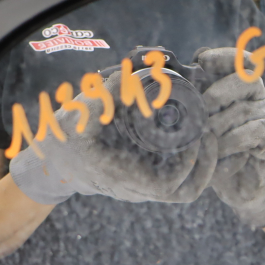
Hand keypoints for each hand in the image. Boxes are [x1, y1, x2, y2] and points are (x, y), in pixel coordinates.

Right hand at [9, 69, 216, 204]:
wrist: (53, 158)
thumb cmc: (65, 137)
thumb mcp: (80, 114)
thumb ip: (106, 94)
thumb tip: (133, 74)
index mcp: (122, 177)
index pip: (170, 186)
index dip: (192, 165)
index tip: (199, 135)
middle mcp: (135, 189)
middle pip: (185, 190)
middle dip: (205, 164)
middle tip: (211, 131)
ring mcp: (141, 188)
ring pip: (184, 188)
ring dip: (201, 164)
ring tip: (207, 133)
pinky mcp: (144, 182)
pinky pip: (177, 180)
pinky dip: (191, 163)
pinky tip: (195, 137)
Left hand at [193, 46, 264, 227]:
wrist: (240, 186)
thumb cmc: (217, 151)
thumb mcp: (201, 124)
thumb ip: (193, 101)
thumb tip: (169, 80)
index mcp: (241, 87)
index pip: (239, 60)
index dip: (223, 57)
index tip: (201, 62)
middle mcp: (259, 97)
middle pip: (246, 78)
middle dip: (218, 92)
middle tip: (199, 111)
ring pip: (244, 109)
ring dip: (218, 125)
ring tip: (202, 138)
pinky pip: (252, 132)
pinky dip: (229, 142)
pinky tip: (216, 152)